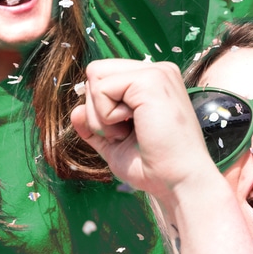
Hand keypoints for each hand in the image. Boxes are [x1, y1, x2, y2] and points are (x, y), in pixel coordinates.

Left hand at [71, 59, 219, 202]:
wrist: (178, 181)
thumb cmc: (152, 166)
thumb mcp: (114, 144)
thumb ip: (93, 125)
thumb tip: (75, 111)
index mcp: (151, 82)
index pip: (103, 77)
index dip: (98, 107)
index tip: (123, 131)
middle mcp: (156, 71)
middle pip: (95, 73)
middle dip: (96, 109)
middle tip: (124, 132)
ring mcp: (156, 73)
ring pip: (95, 79)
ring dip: (101, 115)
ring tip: (129, 132)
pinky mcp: (151, 80)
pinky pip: (101, 89)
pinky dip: (106, 117)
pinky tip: (133, 128)